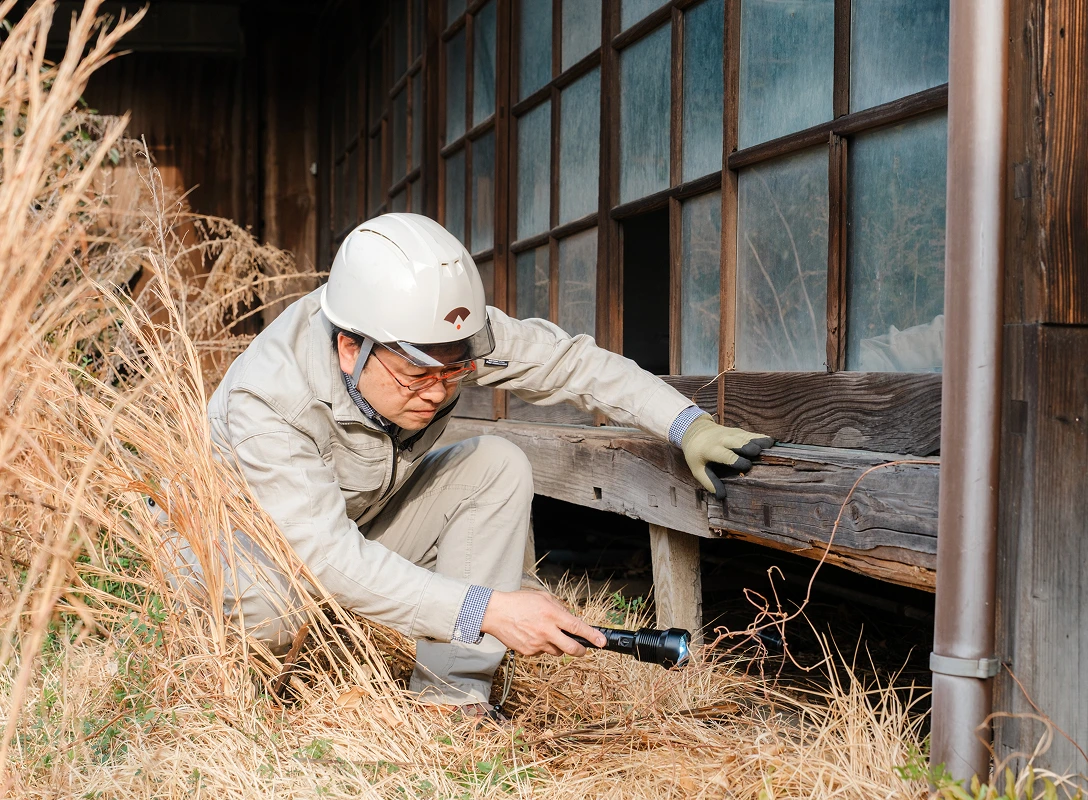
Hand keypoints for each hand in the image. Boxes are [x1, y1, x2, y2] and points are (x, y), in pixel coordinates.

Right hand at [480, 590, 605, 656]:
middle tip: (583, 649)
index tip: (602, 642)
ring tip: (546, 634)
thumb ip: (559, 608)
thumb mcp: (542, 597)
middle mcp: (546, 630)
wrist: (495, 613)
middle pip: (572, 648)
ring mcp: (537, 643)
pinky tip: (532, 635)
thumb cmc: (519, 602)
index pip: (577, 627)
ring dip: (558, 646)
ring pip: (557, 652)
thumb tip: (571, 620)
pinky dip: (542, 646)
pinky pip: (542, 652)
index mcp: (552, 614)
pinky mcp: (528, 652)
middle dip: (581, 650)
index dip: (592, 636)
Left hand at [680, 414, 773, 498]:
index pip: (725, 455)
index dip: (736, 460)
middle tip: (759, 453)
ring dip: (758, 442)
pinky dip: (761, 438)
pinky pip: (751, 434)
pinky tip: (772, 442)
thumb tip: (721, 496)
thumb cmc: (697, 455)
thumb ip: (709, 482)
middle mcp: (723, 440)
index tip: (747, 466)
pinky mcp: (739, 431)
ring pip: (747, 437)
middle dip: (748, 447)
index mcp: (711, 450)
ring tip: (771, 447)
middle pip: (738, 442)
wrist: (695, 432)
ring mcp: (732, 434)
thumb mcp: (697, 469)